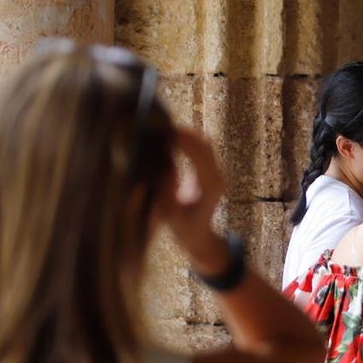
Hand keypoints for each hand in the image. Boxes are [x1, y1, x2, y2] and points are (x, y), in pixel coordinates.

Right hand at [157, 126, 227, 271]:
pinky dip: (188, 141)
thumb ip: (162, 198)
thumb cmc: (184, 230)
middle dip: (184, 133)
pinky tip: (170, 138)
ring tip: (163, 129)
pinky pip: (202, 150)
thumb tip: (145, 180)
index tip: (165, 131)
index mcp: (210, 187)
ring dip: (186, 135)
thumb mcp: (171, 217)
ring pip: (205, 145)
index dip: (184, 141)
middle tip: (160, 125)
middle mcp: (218, 177)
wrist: (200, 237)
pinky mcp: (211, 172)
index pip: (200, 155)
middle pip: (205, 146)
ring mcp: (217, 174)